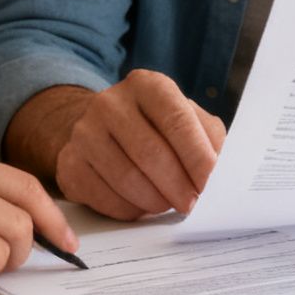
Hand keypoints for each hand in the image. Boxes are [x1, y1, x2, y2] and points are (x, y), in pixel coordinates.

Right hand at [51, 71, 225, 219]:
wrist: (101, 130)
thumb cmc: (155, 128)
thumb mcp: (186, 120)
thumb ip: (209, 139)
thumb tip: (224, 172)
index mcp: (147, 85)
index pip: (177, 120)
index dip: (197, 157)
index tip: (210, 183)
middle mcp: (110, 102)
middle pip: (151, 153)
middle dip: (178, 185)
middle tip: (192, 203)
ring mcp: (84, 132)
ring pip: (127, 178)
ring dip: (155, 201)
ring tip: (168, 204)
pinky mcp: (70, 163)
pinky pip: (105, 197)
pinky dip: (130, 209)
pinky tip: (141, 206)